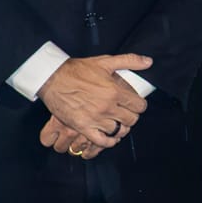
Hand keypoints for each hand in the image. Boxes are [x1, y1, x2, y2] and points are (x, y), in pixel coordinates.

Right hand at [37, 53, 151, 150]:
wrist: (53, 78)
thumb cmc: (78, 70)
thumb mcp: (105, 62)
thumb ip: (129, 61)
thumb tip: (148, 61)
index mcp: (115, 91)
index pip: (139, 106)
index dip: (139, 105)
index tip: (135, 104)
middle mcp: (108, 107)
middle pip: (131, 120)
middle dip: (131, 116)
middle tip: (125, 113)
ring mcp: (95, 119)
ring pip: (118, 131)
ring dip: (120, 128)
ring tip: (117, 122)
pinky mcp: (83, 127)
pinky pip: (101, 141)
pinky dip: (108, 141)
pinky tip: (110, 137)